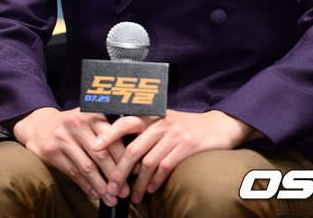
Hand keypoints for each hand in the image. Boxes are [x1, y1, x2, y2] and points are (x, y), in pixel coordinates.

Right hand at [13, 107, 129, 203]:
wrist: (40, 125)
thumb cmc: (73, 124)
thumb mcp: (90, 118)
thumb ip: (109, 130)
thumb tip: (133, 154)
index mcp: (92, 114)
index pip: (113, 136)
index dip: (125, 156)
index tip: (136, 170)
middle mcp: (78, 123)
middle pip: (101, 154)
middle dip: (115, 175)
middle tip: (125, 191)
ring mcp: (64, 138)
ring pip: (88, 167)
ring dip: (102, 186)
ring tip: (112, 198)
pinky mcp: (53, 152)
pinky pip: (74, 173)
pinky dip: (86, 186)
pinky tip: (96, 194)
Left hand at [92, 109, 260, 204]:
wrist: (218, 126)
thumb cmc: (188, 128)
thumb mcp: (166, 123)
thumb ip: (147, 133)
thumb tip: (124, 156)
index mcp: (153, 115)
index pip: (126, 121)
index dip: (108, 133)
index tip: (94, 147)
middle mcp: (161, 122)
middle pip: (133, 149)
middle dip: (119, 172)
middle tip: (111, 190)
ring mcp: (174, 133)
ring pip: (147, 162)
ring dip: (137, 184)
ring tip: (132, 197)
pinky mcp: (186, 145)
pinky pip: (165, 167)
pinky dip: (155, 181)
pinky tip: (151, 189)